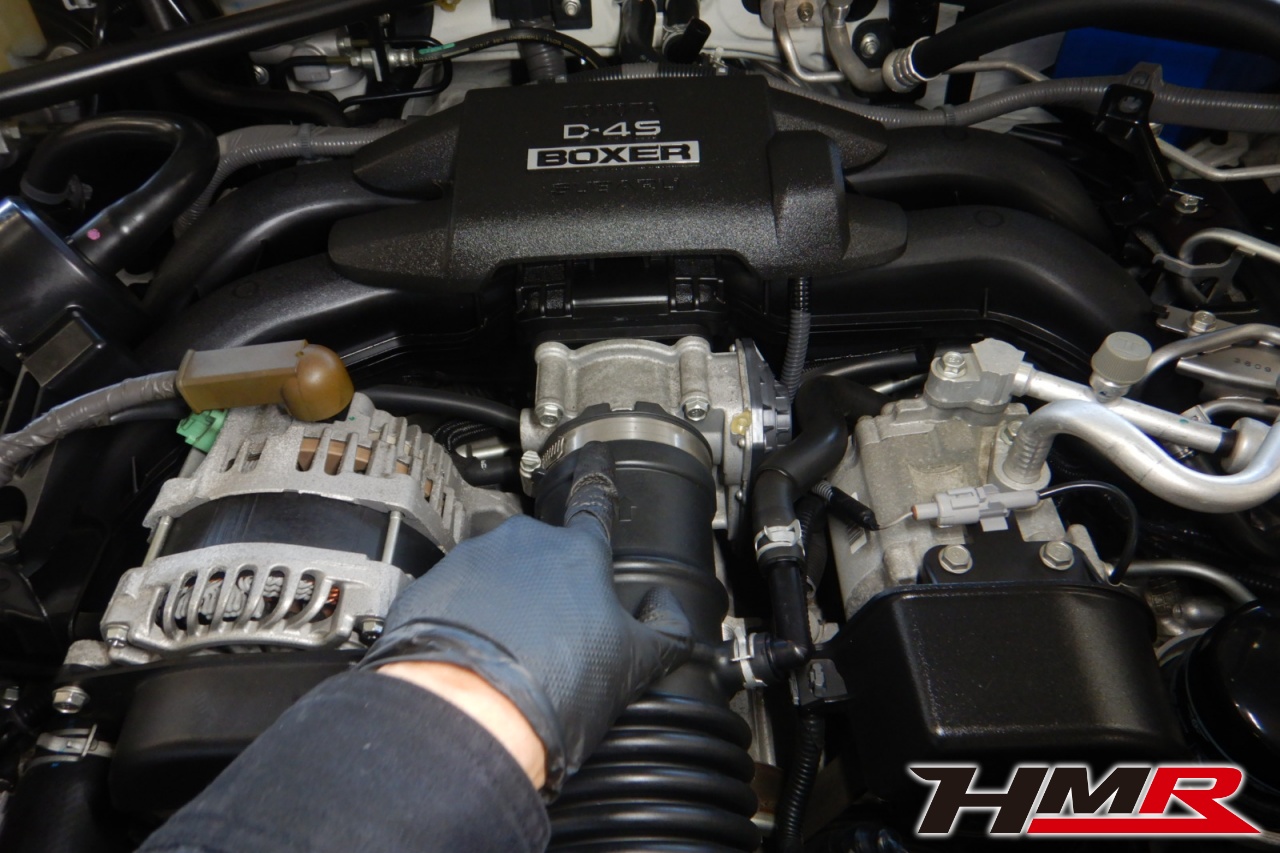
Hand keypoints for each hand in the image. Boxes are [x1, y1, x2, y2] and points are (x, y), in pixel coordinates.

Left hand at [359, 443, 692, 794]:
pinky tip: (477, 654)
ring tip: (511, 652)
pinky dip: (466, 619)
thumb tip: (669, 610)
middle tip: (552, 632)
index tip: (596, 460)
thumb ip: (666, 631)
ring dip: (504, 602)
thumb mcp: (634, 663)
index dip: (598, 479)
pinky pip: (455, 595)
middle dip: (547, 584)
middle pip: (543, 552)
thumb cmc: (552, 684)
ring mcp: (471, 560)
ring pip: (497, 574)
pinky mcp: (430, 587)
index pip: (594, 502)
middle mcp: (522, 543)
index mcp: (577, 552)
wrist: (466, 710)